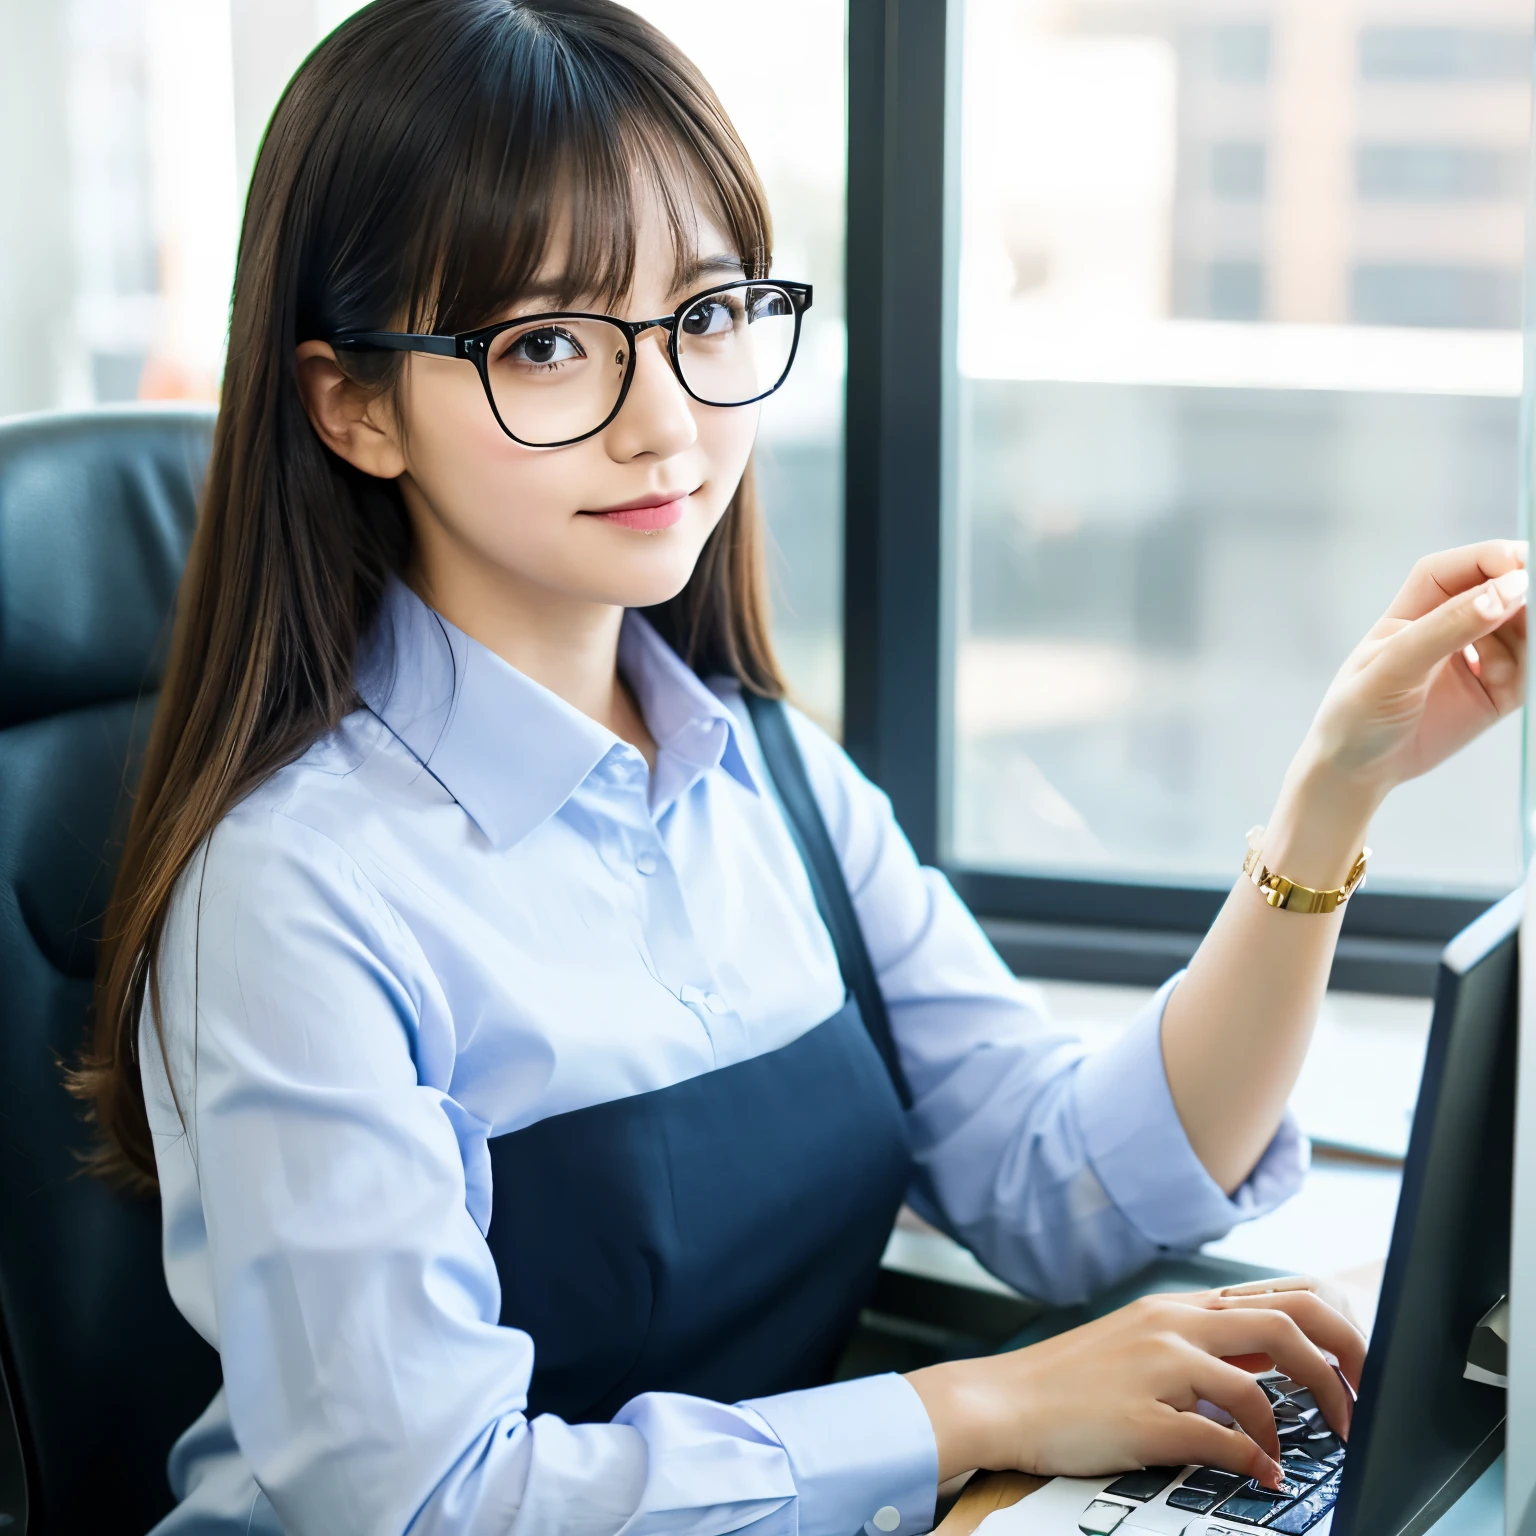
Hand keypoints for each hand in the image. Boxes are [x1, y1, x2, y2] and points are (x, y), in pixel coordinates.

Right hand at [905, 1284, 1364, 1487]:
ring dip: (1297, 1425)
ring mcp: (1158, 1368)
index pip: (1284, 1295)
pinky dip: (1253, 1460)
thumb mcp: (1144, 1342)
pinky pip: (1219, 1438)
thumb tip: (1274, 1365)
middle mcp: (1174, 1325)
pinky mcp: (1143, 1418)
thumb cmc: (1074, 1378)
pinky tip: (1261, 1474)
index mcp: (1181, 1307)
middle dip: (1344, 1365)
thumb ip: (1206, 1344)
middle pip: (1289, 1323)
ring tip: (1304, 1452)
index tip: (1364, 1368)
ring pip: (1259, 1383)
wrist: (1005, 1399)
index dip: (1341, 1330)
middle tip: (1362, 1409)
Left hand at [1302, 540, 1526, 808]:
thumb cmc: (1355, 714)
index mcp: (1413, 612)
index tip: (1521, 567)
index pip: (1457, 569)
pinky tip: (1517, 678)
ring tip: (1521, 655)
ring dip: (1534, 631)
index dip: (1490, 559)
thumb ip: (1446, 629)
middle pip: (1500, 593)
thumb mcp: (1391, 668)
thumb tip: (1506, 591)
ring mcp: (1476, 661)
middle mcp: (1449, 629)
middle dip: (1525, 594)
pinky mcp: (1496, 694)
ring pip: (1523, 629)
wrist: (1356, 773)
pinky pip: (1531, 672)